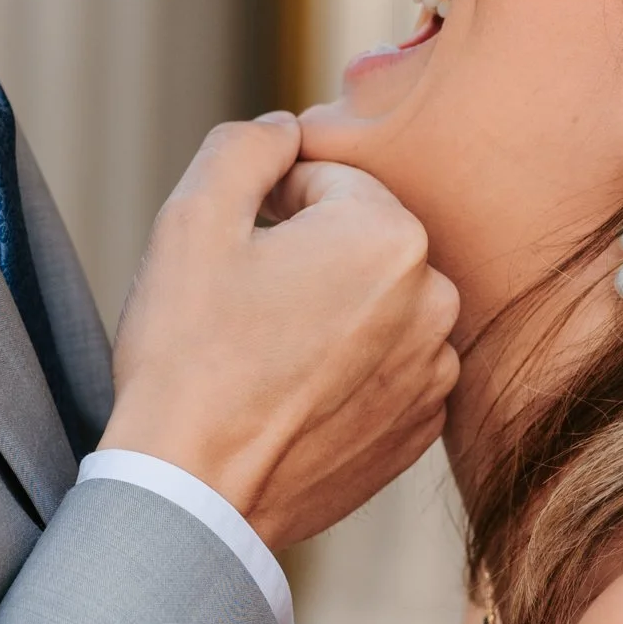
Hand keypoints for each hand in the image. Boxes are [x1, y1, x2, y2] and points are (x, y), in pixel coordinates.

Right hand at [102, 114, 459, 549]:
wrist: (195, 494)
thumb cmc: (187, 356)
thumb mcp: (192, 220)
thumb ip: (246, 146)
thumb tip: (287, 129)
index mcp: (390, 234)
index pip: (326, 182)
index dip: (266, 209)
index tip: (232, 257)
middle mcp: (436, 299)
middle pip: (358, 242)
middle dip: (306, 259)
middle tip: (243, 310)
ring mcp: (436, 372)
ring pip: (375, 306)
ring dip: (329, 315)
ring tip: (266, 359)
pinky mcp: (421, 428)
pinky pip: (386, 369)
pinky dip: (346, 373)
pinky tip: (291, 399)